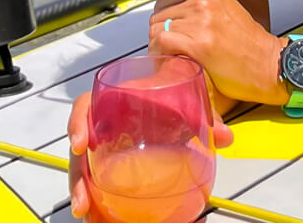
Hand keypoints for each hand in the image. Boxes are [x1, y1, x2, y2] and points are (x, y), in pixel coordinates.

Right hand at [67, 90, 233, 220]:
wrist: (171, 92)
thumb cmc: (169, 94)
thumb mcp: (185, 98)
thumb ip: (205, 114)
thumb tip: (225, 137)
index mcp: (113, 100)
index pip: (85, 106)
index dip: (78, 123)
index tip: (79, 146)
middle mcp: (103, 125)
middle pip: (80, 150)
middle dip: (77, 178)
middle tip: (82, 202)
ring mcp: (105, 147)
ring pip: (85, 171)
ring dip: (84, 195)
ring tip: (88, 216)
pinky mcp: (112, 164)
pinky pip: (99, 183)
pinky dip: (99, 201)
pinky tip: (101, 219)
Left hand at [147, 0, 287, 104]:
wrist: (269, 63)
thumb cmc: (246, 41)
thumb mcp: (223, 7)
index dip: (164, 18)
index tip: (171, 33)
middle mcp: (204, 0)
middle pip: (158, 14)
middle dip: (159, 33)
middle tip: (170, 49)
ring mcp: (201, 21)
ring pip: (157, 28)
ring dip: (159, 45)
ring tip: (170, 57)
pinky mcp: (200, 44)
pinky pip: (163, 42)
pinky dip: (161, 54)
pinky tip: (170, 61)